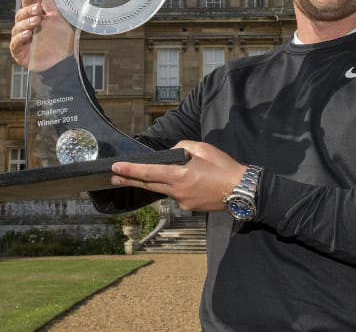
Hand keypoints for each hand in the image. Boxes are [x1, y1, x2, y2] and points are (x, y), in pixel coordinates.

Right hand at [10, 0, 74, 70]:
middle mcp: (27, 27)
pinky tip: (28, 34)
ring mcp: (22, 39)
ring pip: (17, 27)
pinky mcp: (19, 52)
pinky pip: (15, 42)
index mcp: (35, 18)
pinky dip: (21, 37)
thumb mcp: (58, 19)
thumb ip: (48, 4)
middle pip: (20, 14)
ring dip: (26, 22)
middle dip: (28, 10)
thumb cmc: (62, 42)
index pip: (28, 4)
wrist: (65, 62)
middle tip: (38, 9)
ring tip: (36, 22)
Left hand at [110, 141, 247, 212]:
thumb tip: (171, 154)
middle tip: (113, 178)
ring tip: (141, 176)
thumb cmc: (224, 167)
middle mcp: (177, 192)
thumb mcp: (203, 148)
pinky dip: (173, 187)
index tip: (115, 169)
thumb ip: (182, 148)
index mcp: (180, 176)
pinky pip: (175, 195)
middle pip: (148, 185)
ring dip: (153, 183)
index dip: (130, 171)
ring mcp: (182, 202)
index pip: (149, 173)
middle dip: (130, 180)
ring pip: (163, 190)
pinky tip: (183, 182)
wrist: (242, 191)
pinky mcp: (189, 208)